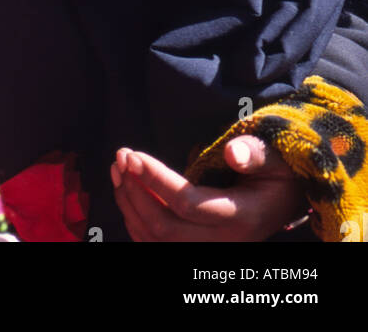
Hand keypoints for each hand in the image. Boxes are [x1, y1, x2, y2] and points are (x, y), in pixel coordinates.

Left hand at [110, 136, 307, 241]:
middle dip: (135, 190)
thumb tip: (234, 152)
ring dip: (130, 204)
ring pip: (155, 239)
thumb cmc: (278, 175)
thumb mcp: (275, 159)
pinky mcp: (195, 249)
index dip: (155, 181)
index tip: (133, 155)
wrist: (284, 202)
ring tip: (118, 169)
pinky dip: (135, 221)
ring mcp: (207, 250)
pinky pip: (156, 245)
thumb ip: (256, 153)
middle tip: (121, 157)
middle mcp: (222, 242)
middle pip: (164, 227)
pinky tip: (127, 192)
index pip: (187, 204)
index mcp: (240, 217)